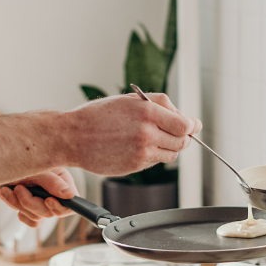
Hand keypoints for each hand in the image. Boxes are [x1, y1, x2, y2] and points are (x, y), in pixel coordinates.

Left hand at [0, 167, 76, 227]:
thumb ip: (52, 182)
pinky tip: (10, 196)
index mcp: (62, 180)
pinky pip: (31, 221)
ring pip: (38, 218)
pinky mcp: (32, 210)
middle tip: (19, 188)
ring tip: (8, 189)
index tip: (47, 200)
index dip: (60, 206)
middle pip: (51, 212)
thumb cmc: (17, 161)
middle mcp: (55, 193)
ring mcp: (43, 202)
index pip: (71, 202)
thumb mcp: (36, 170)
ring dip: (19, 205)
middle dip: (31, 203)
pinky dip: (19, 211)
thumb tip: (71, 195)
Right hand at [65, 92, 201, 176]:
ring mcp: (141, 153)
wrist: (72, 137)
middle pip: (182, 141)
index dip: (192, 126)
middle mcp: (147, 134)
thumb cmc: (98, 116)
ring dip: (167, 147)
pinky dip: (152, 155)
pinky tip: (136, 147)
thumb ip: (160, 104)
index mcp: (148, 113)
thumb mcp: (130, 99)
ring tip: (150, 138)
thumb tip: (184, 116)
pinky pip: (154, 162)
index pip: (185, 125)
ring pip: (171, 154)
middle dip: (181, 137)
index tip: (192, 125)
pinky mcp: (135, 166)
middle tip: (172, 131)